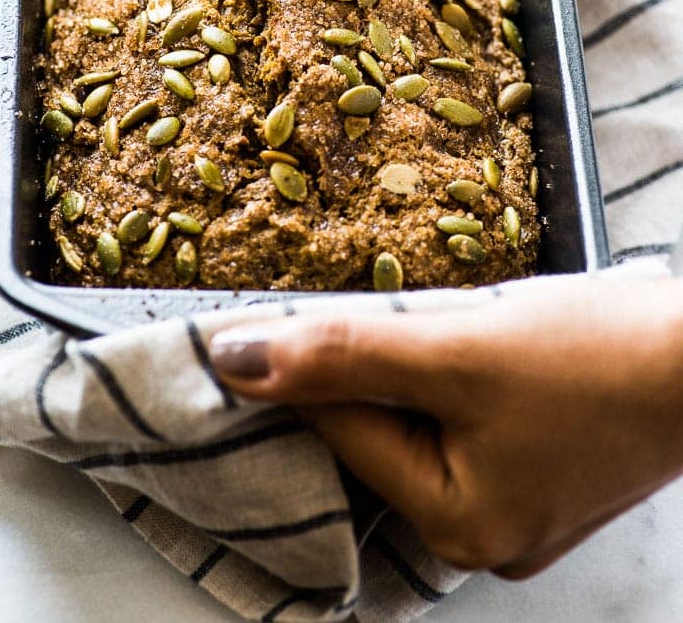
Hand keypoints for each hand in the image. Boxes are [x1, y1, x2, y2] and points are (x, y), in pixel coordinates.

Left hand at [209, 277, 682, 577]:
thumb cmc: (600, 355)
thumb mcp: (458, 346)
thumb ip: (344, 353)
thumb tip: (238, 361)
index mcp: (458, 522)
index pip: (340, 428)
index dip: (303, 362)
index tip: (266, 316)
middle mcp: (484, 530)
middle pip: (382, 427)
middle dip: (377, 359)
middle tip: (394, 308)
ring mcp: (518, 500)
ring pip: (426, 413)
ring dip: (420, 357)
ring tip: (461, 319)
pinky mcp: (543, 464)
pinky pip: (468, 414)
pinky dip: (458, 370)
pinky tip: (485, 336)